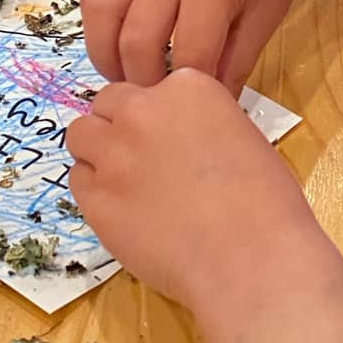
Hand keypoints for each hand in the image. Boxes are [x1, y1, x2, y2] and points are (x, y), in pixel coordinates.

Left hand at [66, 72, 342, 342]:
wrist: (248, 256)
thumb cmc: (265, 201)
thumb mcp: (241, 138)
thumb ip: (200, 126)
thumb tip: (181, 142)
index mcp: (186, 89)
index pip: (150, 87)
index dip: (156, 113)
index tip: (169, 137)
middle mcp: (141, 111)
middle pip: (107, 104)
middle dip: (120, 124)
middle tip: (141, 157)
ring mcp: (113, 155)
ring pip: (80, 135)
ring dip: (98, 151)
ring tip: (123, 180)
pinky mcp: (96, 198)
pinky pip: (77, 180)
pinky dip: (94, 189)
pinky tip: (122, 209)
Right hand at [79, 0, 342, 92]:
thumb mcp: (264, 21)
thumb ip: (233, 67)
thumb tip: (203, 112)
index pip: (189, 55)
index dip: (188, 92)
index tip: (191, 111)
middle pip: (138, 41)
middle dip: (145, 82)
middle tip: (157, 102)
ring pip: (102, 16)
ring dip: (109, 57)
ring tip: (128, 78)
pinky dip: (99, 27)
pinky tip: (118, 44)